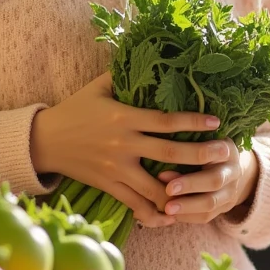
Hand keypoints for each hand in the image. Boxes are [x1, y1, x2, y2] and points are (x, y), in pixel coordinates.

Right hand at [30, 72, 223, 229]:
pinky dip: (155, 212)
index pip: (165, 121)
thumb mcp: (98, 87)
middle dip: (201, 155)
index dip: (193, 122)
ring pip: (156, 187)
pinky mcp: (109, 186)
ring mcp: (117, 170)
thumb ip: (123, 75)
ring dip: (182, 191)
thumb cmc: (74, 109)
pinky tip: (172, 215)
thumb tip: (144, 54)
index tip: (216, 121)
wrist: (45, 140)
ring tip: (205, 190)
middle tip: (225, 154)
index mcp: (124, 118)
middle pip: (170, 155)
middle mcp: (123, 145)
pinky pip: (136, 204)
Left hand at [158, 143, 259, 224]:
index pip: (215, 151)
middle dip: (190, 185)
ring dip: (188, 207)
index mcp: (227, 149)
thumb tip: (159, 164)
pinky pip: (206, 216)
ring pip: (211, 203)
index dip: (195, 156)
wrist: (227, 166)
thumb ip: (184, 147)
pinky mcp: (225, 208)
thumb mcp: (198, 141)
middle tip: (168, 190)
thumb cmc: (203, 147)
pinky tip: (171, 216)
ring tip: (167, 209)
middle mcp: (233, 171)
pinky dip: (188, 216)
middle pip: (215, 180)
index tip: (168, 167)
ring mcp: (231, 192)